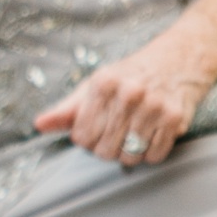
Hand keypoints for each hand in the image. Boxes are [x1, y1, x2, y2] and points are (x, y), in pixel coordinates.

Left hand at [33, 43, 209, 166]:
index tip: (95, 129)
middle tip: (116, 132)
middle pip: (104, 151)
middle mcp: (129, 94)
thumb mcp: (95, 85)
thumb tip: (39, 126)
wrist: (178, 59)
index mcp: (104, 84)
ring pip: (129, 157)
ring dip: (129, 153)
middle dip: (106, 148)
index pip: (81, 137)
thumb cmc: (130, 76)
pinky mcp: (175, 118)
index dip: (86, 139)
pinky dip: (150, 153)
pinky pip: (154, 156)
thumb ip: (66, 109)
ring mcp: (154, 106)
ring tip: (132, 134)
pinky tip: (150, 135)